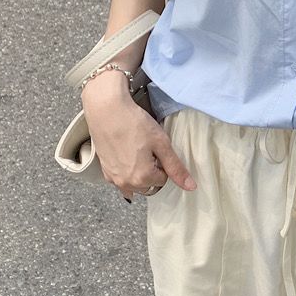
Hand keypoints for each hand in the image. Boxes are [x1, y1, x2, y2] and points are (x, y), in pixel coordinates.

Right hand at [82, 77, 196, 199]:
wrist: (106, 109)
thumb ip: (176, 167)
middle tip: (147, 149)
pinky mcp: (104, 170)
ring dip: (139, 172)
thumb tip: (190, 186)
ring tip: (136, 149)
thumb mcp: (161, 143)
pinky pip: (121, 178)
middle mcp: (125, 183)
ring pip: (134, 183)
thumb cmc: (134, 123)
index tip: (157, 149)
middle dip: (151, 170)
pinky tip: (125, 152)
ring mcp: (113, 177)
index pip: (163, 179)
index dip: (163, 163)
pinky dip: (126, 170)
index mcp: (142, 178)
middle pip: (148, 185)